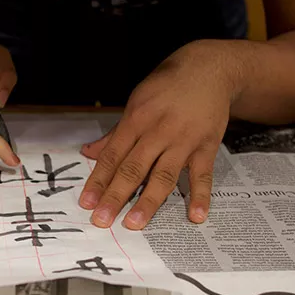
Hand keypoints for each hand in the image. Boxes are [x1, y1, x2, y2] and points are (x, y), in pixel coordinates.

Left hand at [78, 44, 243, 229]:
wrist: (208, 70)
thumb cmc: (166, 87)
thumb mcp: (136, 103)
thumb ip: (115, 134)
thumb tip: (89, 153)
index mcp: (135, 120)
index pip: (112, 156)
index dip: (98, 180)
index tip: (86, 203)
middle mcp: (157, 132)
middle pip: (133, 168)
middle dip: (115, 196)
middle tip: (102, 220)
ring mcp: (183, 140)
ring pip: (163, 175)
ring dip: (148, 201)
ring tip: (135, 224)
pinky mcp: (207, 146)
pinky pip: (202, 175)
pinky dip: (200, 196)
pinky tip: (195, 216)